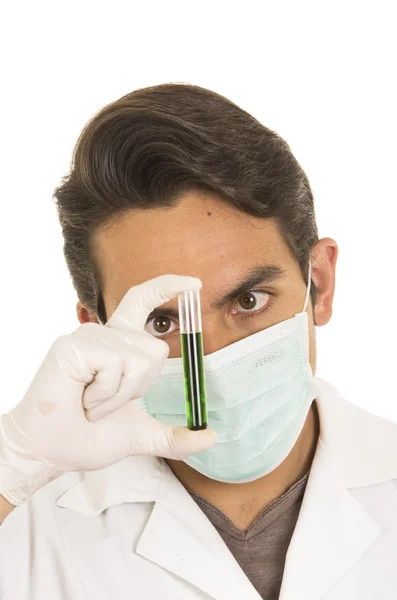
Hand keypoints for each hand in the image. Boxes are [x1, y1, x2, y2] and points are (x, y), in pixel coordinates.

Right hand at [0, 274, 215, 505]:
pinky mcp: (73, 346)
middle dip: (139, 388)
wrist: (51, 451)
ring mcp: (88, 337)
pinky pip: (114, 366)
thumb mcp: (141, 435)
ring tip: (89, 403)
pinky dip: (103, 395)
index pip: (144, 300)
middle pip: (156, 350)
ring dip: (117, 396)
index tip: (194, 283)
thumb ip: (174, 437)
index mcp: (120, 344)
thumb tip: (211, 437)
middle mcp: (106, 334)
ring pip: (137, 361)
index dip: (169, 287)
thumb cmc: (87, 437)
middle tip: (105, 403)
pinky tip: (81, 399)